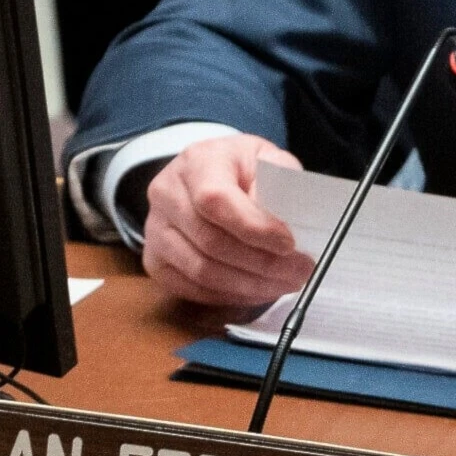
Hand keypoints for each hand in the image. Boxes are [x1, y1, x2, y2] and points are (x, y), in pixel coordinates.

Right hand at [142, 133, 316, 308]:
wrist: (208, 177)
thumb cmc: (243, 170)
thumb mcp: (268, 160)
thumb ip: (279, 182)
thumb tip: (285, 221)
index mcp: (197, 161)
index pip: (216, 199)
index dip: (254, 227)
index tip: (289, 244)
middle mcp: (166, 193)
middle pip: (211, 241)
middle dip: (262, 263)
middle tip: (300, 271)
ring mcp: (155, 230)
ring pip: (202, 271)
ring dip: (250, 285)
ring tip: (285, 283)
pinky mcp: (156, 261)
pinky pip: (193, 288)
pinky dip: (231, 296)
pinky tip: (259, 290)